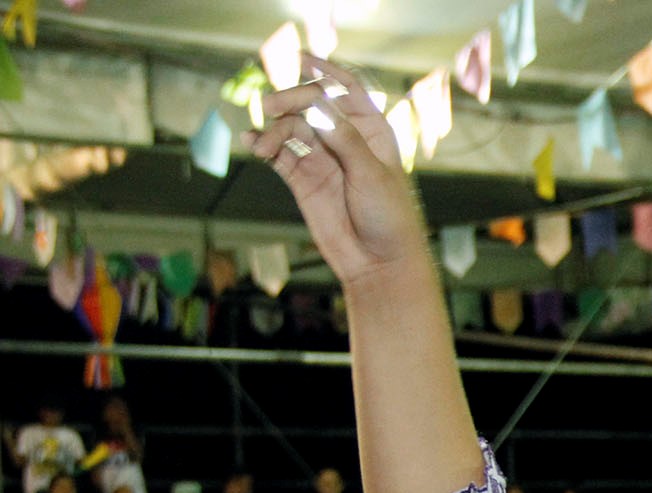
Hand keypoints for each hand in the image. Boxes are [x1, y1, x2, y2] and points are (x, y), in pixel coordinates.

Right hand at [246, 55, 428, 291]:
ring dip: (273, 129)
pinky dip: (263, 145)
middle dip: (290, 101)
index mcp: (372, 131)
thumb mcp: (372, 173)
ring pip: (290, 128)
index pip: (346, 89)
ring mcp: (322, 158)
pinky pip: (278, 154)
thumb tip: (316, 106)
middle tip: (271, 109)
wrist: (380, 264)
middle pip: (310, 105)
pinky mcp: (304, 179)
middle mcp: (345, 140)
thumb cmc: (389, 218)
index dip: (324, 71)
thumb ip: (344, 138)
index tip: (300, 58)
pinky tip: (251, 143)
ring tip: (262, 144)